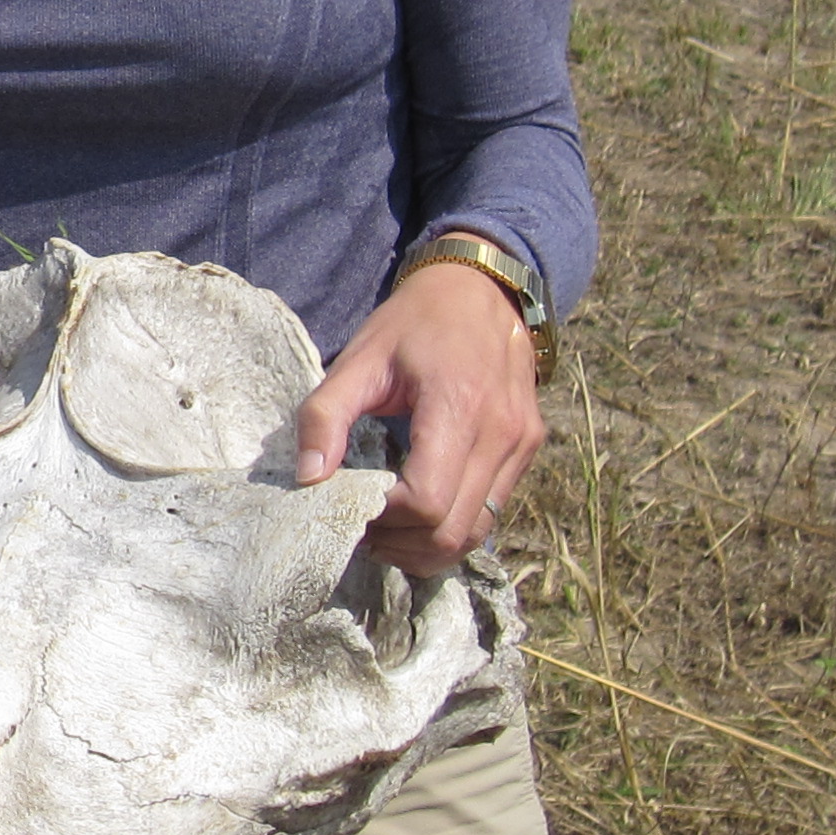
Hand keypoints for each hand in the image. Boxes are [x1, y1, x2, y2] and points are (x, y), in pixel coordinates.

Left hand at [289, 256, 544, 573]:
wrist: (481, 289)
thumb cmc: (416, 321)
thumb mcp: (361, 358)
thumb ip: (326, 415)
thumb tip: (308, 476)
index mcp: (457, 408)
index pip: (424, 501)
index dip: (384, 517)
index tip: (353, 501)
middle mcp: (500, 434)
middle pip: (452, 532)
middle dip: (402, 543)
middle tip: (364, 529)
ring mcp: (520, 445)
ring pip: (477, 532)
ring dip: (429, 545)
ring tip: (388, 529)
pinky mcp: (527, 449)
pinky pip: (492, 511)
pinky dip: (454, 525)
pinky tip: (419, 510)